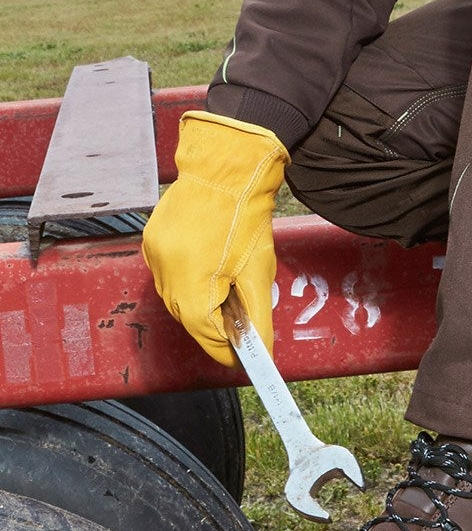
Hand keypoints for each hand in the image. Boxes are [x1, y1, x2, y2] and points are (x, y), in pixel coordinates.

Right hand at [141, 112, 288, 365]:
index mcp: (189, 281)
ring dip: (200, 304)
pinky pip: (168, 276)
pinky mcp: (151, 242)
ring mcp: (154, 256)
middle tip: (240, 327)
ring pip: (176, 298)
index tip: (240, 358)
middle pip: (188, 318)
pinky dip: (188, 283)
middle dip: (214, 326)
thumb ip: (257, 318)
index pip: (203, 332)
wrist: (226, 172)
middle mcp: (164, 272)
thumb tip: (262, 351)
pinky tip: (210, 271)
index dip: (223, 348)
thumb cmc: (246, 220)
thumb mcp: (258, 274)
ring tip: (228, 291)